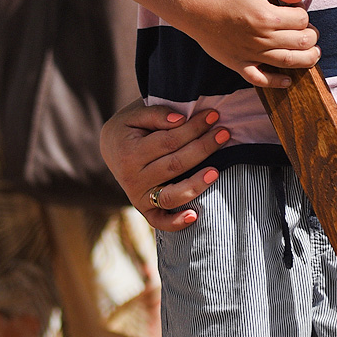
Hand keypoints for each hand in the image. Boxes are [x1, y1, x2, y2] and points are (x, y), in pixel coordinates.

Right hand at [100, 101, 230, 229]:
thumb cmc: (130, 126)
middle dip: (203, 148)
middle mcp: (132, 178)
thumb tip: (180, 120)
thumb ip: (157, 114)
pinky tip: (194, 216)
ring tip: (216, 171)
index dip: (193, 128)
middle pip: (175, 165)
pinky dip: (176, 222)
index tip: (213, 116)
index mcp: (130, 152)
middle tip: (225, 133)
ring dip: (195, 185)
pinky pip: (160, 221)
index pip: (169, 141)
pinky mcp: (144, 209)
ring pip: (170, 196)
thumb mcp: (136, 113)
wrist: (111, 146)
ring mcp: (138, 196)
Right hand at [183, 0, 318, 88]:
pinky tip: (287, 80)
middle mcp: (262, 37)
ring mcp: (251, 53)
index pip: (301, 20)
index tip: (299, 13)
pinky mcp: (239, 64)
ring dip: (307, 60)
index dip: (304, 15)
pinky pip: (261, 79)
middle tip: (312, 35)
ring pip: (288, 62)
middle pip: (301, 42)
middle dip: (312, 38)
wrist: (196, 8)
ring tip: (313, 55)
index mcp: (267, 16)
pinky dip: (276, 82)